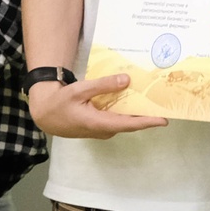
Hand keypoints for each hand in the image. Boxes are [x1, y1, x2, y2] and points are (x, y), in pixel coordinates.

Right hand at [29, 75, 166, 140]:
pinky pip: (117, 120)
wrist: (45, 114)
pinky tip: (132, 101)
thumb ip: (103, 85)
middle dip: (147, 116)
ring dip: (137, 113)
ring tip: (153, 101)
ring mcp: (101, 130)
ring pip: (124, 122)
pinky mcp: (98, 127)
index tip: (164, 120)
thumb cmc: (60, 102)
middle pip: (130, 124)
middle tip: (163, 105)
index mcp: (99, 123)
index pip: (129, 124)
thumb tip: (127, 80)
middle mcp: (103, 130)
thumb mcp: (80, 90)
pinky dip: (126, 112)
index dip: (148, 122)